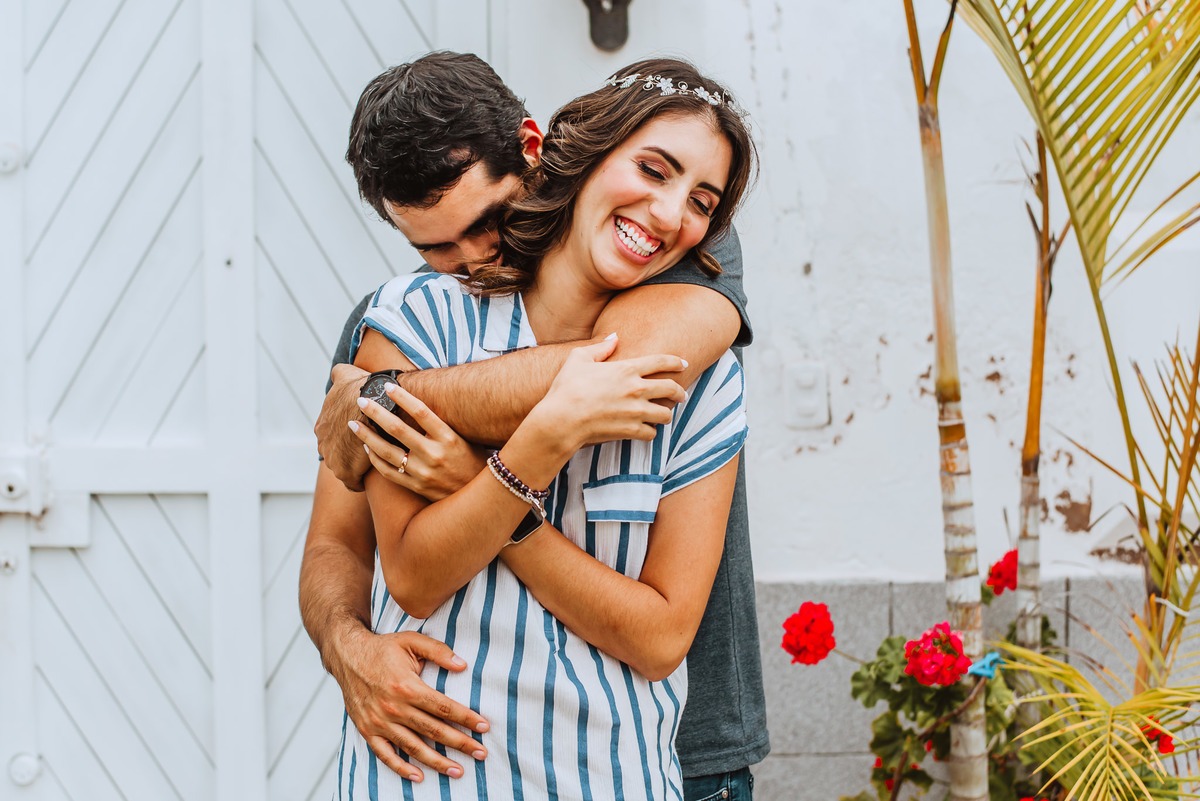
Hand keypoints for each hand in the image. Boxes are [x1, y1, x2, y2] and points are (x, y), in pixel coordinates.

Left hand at [316, 363, 370, 490]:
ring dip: (355, 466)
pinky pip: (352, 483)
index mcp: (322, 426)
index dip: (345, 434)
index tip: (359, 433)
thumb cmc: (358, 389)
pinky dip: (360, 480)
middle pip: (335, 453)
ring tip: (373, 462)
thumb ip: (338, 374)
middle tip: (366, 449)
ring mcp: (333, 460)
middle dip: (347, 453)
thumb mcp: (344, 375)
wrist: (370, 405)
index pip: (331, 435)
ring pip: (343, 468)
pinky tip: (372, 475)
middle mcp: (323, 444)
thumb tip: (337, 372)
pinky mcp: (346, 473)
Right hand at [332, 628, 489, 780]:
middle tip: (481, 753)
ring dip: (437, 761)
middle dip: (460, 743)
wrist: (347, 655)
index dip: (466, 718)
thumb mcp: (411, 640)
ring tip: (458, 771)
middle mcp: (393, 708)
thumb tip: (463, 665)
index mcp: (407, 686)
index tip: (485, 726)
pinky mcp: (367, 730)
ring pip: (413, 747)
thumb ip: (438, 651)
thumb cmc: (382, 648)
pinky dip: (401, 768)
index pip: (444, 707)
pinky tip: (419, 776)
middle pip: (433, 731)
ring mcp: (379, 722)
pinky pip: (385, 754)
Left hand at [351, 383, 487, 500]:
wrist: (481, 496)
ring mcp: (423, 472)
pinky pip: (388, 472)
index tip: (386, 385)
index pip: (421, 411)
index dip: (402, 396)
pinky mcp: (417, 487)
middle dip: (375, 412)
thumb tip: (416, 403)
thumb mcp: (463, 438)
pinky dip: (375, 459)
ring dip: (367, 436)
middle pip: (397, 429)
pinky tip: (367, 448)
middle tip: (361, 400)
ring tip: (354, 424)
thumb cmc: (472, 461)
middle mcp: (435, 454)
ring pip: (387, 452)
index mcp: (449, 438)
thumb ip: (441, 425)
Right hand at [528, 335, 686, 451]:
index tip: (684, 364)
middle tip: (682, 395)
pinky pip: (651, 433)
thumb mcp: (578, 358)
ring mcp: (636, 411)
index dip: (676, 361)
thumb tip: (615, 337)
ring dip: (665, 414)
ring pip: (665, 414)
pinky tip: (646, 430)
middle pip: (671, 388)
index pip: (661, 361)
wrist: (561, 419)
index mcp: (626, 369)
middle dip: (679, 392)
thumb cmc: (566, 387)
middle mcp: (636, 389)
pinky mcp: (631, 430)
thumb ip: (600, 347)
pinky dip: (650, 432)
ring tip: (663, 415)